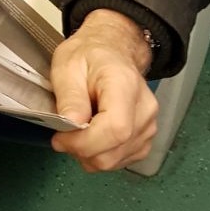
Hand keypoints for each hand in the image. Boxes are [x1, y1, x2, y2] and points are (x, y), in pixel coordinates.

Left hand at [50, 9, 158, 171]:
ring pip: (115, 161)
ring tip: (77, 131)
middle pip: (114, 150)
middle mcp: (144, 108)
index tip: (61, 138)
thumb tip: (71, 126)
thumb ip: (70, 97)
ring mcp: (148, 125)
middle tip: (63, 135)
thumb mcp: (67, 66)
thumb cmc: (88, 55)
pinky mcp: (145, 139)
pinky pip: (120, 161)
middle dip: (82, 150)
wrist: (110, 49)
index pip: (116, 128)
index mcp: (125, 84)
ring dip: (90, 154)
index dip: (85, 142)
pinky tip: (92, 136)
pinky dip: (101, 155)